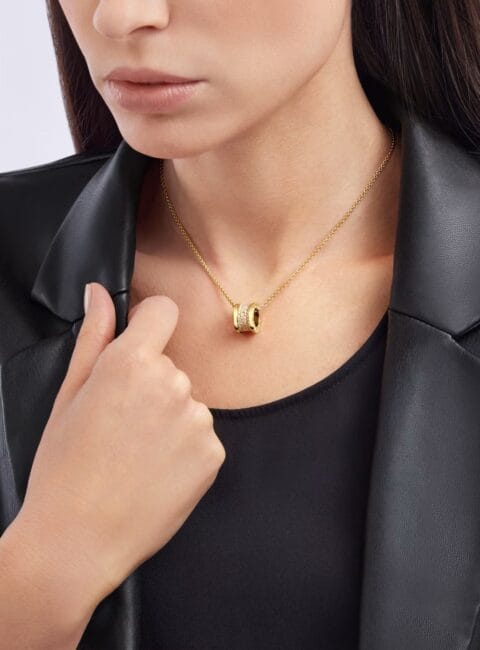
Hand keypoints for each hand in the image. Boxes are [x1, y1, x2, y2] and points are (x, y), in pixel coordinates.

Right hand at [14, 282, 225, 610]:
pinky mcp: (214, 454)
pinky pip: (201, 436)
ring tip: (136, 456)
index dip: (150, 323)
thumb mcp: (69, 396)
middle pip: (171, 366)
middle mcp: (173, 384)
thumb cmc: (63, 468)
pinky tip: (155, 473)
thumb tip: (99, 293)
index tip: (140, 343)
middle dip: (150, 386)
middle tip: (120, 427)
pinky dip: (184, 450)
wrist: (78, 541)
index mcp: (131, 363)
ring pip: (187, 403)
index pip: (163, 311)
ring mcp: (197, 420)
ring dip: (168, 420)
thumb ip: (93, 337)